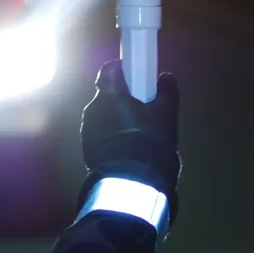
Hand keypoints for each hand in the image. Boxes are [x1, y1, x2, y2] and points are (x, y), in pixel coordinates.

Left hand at [78, 60, 180, 222]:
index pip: (110, 70)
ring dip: (117, 120)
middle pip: (107, 94)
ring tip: (138, 135)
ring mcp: (87, 130)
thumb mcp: (166, 116)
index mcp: (110, 95)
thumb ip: (167, 92)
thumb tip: (166, 76)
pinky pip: (101, 134)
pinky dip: (112, 136)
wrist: (131, 182)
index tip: (137, 79)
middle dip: (123, 99)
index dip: (123, 71)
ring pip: (104, 116)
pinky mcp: (87, 149)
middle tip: (144, 110)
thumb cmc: (150, 142)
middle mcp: (93, 108)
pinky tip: (128, 150)